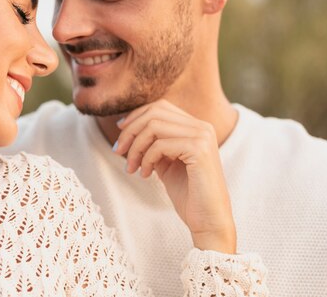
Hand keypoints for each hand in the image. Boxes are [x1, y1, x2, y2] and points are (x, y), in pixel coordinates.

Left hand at [113, 100, 236, 253]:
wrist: (209, 221)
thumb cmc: (188, 194)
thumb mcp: (166, 163)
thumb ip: (153, 143)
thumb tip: (127, 127)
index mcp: (196, 127)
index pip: (160, 107)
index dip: (135, 117)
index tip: (120, 134)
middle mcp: (202, 127)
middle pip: (155, 112)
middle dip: (130, 130)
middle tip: (117, 151)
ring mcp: (203, 136)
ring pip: (154, 126)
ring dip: (135, 147)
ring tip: (130, 168)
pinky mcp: (199, 150)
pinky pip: (160, 145)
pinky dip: (146, 159)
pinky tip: (145, 175)